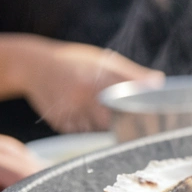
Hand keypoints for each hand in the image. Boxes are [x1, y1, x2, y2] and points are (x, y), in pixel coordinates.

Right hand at [16, 40, 161, 132]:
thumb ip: (132, 73)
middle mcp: (83, 96)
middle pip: (112, 122)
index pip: (127, 103)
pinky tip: (84, 116)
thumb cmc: (75, 61)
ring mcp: (69, 111)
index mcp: (98, 78)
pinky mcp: (59, 122)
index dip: (139, 114)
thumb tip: (159, 81)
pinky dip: (88, 128)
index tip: (151, 122)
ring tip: (106, 119)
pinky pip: (81, 132)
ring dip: (105, 128)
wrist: (32, 65)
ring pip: (97, 130)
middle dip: (123, 125)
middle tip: (135, 128)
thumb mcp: (104, 59)